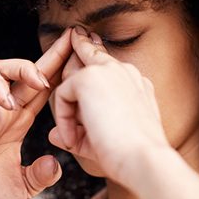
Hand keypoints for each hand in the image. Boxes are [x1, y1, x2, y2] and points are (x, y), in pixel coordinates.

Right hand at [0, 28, 73, 198]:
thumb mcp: (26, 186)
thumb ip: (42, 174)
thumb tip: (55, 163)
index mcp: (18, 124)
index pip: (42, 91)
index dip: (59, 72)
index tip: (79, 56)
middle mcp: (4, 114)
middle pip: (27, 73)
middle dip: (50, 55)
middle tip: (71, 41)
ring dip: (21, 68)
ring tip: (40, 81)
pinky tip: (8, 103)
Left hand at [48, 26, 170, 183]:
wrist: (144, 160)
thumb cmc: (129, 157)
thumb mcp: (103, 141)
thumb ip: (78, 133)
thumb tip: (54, 135)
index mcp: (136, 83)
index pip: (107, 61)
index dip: (89, 50)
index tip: (77, 37)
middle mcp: (125, 71)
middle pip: (87, 59)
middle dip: (71, 70)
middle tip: (62, 68)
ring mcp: (108, 71)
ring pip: (72, 79)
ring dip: (69, 111)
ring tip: (77, 140)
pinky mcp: (89, 78)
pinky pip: (62, 94)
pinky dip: (63, 120)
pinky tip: (75, 140)